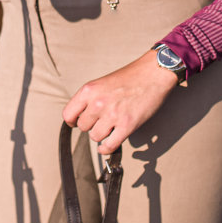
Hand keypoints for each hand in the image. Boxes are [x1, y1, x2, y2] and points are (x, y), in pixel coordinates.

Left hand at [62, 49, 179, 153]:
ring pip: (95, 137)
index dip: (73, 121)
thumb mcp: (102, 82)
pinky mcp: (127, 125)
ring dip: (101, 135)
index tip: (77, 123)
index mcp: (89, 90)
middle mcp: (98, 103)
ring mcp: (112, 115)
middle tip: (101, 121)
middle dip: (91, 126)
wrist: (153, 73)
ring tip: (109, 127)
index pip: (68, 114)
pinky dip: (106, 149)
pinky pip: (109, 146)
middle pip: (83, 127)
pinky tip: (107, 146)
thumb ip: (90, 98)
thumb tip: (82, 116)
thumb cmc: (130, 77)